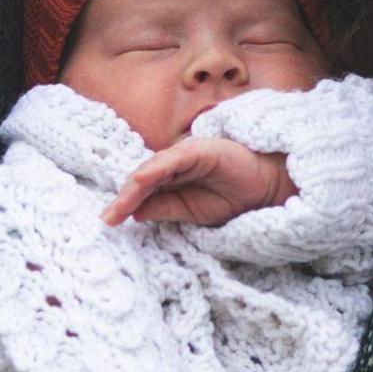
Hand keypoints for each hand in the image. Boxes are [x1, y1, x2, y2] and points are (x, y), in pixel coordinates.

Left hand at [103, 137, 296, 227]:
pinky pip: (172, 160)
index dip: (124, 204)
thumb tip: (132, 213)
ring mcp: (185, 154)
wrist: (265, 187)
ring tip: (119, 207)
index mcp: (170, 178)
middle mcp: (173, 164)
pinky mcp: (199, 150)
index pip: (142, 190)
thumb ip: (163, 209)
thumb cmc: (230, 197)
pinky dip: (156, 169)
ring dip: (134, 189)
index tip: (109, 221)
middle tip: (108, 218)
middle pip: (142, 180)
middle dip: (124, 199)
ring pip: (152, 170)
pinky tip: (141, 180)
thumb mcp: (190, 211)